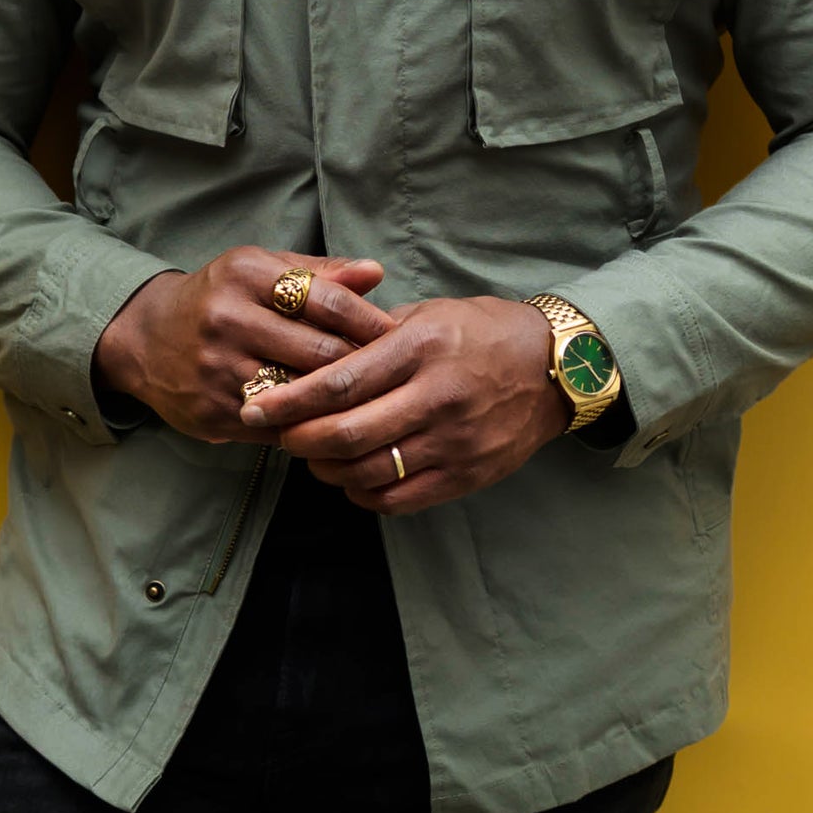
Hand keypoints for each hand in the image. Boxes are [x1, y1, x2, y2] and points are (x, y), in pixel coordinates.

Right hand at [93, 248, 395, 445]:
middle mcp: (227, 320)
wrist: (145, 337)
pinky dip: (308, 423)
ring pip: (302, 393)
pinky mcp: (213, 412)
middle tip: (393, 373)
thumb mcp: (261, 270)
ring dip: (339, 400)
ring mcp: (218, 370)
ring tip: (369, 400)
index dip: (370, 320)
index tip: (397, 334)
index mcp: (245, 275)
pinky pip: (278, 425)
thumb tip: (376, 272)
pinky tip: (328, 420)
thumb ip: (320, 273)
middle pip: (320, 351)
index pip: (327, 300)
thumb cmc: (220, 297)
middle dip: (362, 364)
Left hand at [240, 295, 567, 514]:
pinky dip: (363, 493)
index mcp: (422, 347)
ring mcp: (454, 441)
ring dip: (327, 469)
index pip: (341, 382)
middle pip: (347, 434)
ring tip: (313, 454)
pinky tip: (352, 477)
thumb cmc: (483, 333)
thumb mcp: (430, 314)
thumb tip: (314, 346)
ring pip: (368, 472)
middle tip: (277, 434)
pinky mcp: (466, 475)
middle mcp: (437, 396)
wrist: (556, 369)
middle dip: (299, 439)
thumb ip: (373, 333)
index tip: (257, 406)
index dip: (290, 400)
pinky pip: (398, 498)